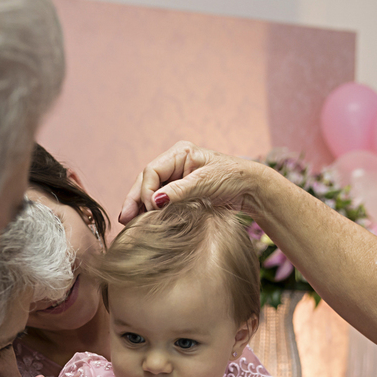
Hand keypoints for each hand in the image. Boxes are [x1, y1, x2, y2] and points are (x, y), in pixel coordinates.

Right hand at [118, 141, 265, 223]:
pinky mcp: (181, 192)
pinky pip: (161, 201)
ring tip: (129, 223)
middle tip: (124, 219)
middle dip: (135, 199)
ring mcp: (177, 178)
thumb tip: (153, 201)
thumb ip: (179, 192)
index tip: (150, 209)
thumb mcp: (205, 183)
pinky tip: (144, 222)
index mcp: (179, 153)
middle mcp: (175, 163)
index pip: (151, 171)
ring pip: (151, 192)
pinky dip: (152, 211)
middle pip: (146, 181)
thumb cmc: (233, 178)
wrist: (252, 189)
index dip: (146, 190)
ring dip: (140, 207)